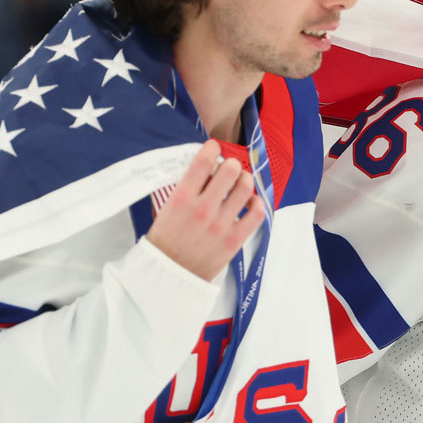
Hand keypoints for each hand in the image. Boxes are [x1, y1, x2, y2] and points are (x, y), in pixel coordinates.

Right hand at [146, 140, 264, 280]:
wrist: (168, 275)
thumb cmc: (165, 240)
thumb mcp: (166, 209)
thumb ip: (185, 189)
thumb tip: (206, 169)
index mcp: (181, 198)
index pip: (203, 161)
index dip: (212, 148)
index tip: (214, 147)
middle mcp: (203, 209)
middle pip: (230, 170)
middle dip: (231, 164)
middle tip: (229, 168)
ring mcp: (221, 225)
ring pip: (246, 188)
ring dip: (245, 179)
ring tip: (241, 182)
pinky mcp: (234, 240)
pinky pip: (256, 214)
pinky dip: (257, 203)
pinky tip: (250, 202)